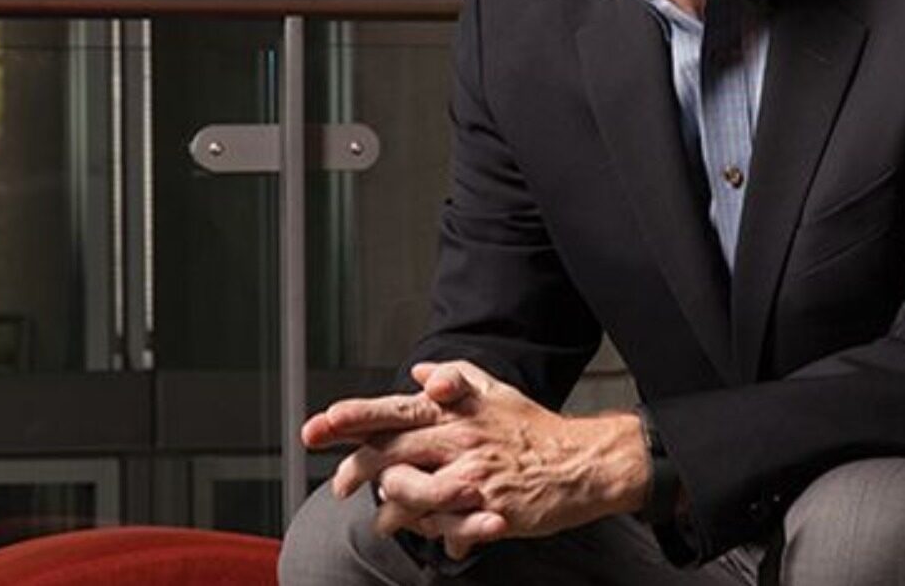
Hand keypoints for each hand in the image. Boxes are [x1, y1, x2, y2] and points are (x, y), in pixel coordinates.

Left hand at [304, 361, 650, 557]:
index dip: (355, 416)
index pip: (395, 409)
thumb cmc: (534, 430)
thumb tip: (418, 371)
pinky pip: (444, 526)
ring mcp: (473, 474)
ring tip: (386, 518)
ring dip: (392, 508)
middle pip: (391, 451)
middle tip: (338, 485)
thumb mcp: (494, 391)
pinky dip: (433, 533)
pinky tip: (434, 534)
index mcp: (455, 409)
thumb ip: (454, 378)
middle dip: (355, 468)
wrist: (582, 463)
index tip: (322, 423)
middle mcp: (459, 438)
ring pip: (410, 492)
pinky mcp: (488, 508)